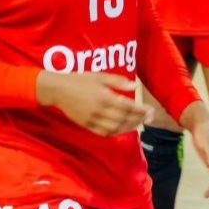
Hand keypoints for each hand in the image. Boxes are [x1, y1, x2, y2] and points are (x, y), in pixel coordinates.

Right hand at [36, 71, 151, 136]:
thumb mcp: (99, 76)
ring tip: (138, 124)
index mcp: (104, 96)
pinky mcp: (87, 125)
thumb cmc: (79, 80)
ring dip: (129, 127)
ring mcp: (93, 120)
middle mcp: (100, 110)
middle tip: (149, 118)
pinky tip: (122, 129)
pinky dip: (116, 132)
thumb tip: (134, 85)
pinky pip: (104, 132)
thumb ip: (117, 81)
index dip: (140, 110)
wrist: (59, 90)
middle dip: (138, 119)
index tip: (149, 110)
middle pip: (124, 118)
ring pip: (115, 128)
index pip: (127, 106)